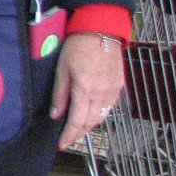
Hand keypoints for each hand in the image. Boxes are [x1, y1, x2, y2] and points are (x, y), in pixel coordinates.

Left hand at [50, 32, 125, 150]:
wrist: (101, 30)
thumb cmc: (77, 46)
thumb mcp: (62, 69)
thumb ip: (60, 94)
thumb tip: (56, 115)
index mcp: (85, 90)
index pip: (77, 121)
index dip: (69, 136)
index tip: (62, 145)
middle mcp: (101, 94)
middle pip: (91, 123)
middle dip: (79, 134)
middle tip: (68, 139)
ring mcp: (113, 90)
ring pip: (102, 117)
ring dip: (90, 126)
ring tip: (78, 129)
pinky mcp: (119, 86)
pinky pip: (110, 107)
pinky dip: (100, 114)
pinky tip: (92, 114)